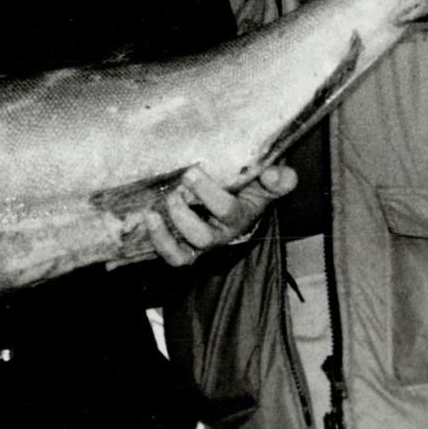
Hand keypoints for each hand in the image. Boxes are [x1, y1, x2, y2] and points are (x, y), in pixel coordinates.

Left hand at [143, 164, 297, 265]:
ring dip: (164, 235)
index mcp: (241, 218)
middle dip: (183, 214)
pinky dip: (157, 241)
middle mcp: (220, 236)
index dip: (209, 194)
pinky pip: (170, 256)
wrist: (242, 209)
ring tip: (155, 209)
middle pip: (203, 237)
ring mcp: (200, 246)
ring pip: (183, 254)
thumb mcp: (268, 184)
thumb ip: (279, 180)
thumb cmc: (251, 191)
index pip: (227, 211)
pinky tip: (148, 218)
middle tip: (173, 189)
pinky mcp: (184, 249)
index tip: (191, 171)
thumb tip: (275, 175)